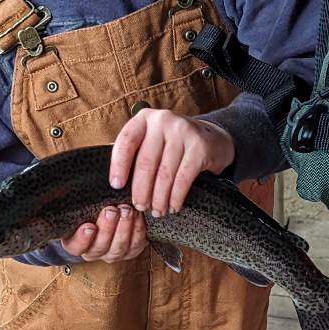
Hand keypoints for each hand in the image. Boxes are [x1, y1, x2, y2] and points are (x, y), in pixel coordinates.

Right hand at [60, 202, 148, 263]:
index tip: (88, 226)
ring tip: (127, 210)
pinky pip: (136, 243)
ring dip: (124, 228)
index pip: (76, 247)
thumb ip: (77, 203)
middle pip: (100, 247)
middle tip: (111, 211)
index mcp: (75, 243)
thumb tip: (76, 190)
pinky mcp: (131, 250)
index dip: (82, 239)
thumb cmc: (88, 209)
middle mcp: (94, 252)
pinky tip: (137, 215)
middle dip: (107, 228)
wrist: (104, 211)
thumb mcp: (78, 205)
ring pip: (119, 247)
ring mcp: (113, 253)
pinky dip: (138, 229)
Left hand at [110, 109, 235, 216]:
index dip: (119, 165)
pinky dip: (176, 196)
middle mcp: (163, 120)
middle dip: (141, 189)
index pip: (126, 141)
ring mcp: (183, 131)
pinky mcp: (200, 146)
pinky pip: (183, 178)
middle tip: (140, 206)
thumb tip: (117, 183)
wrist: (211, 138)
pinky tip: (173, 206)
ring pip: (165, 173)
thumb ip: (134, 152)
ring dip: (159, 198)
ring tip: (157, 211)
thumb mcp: (152, 139)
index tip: (116, 186)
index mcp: (145, 118)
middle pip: (146, 162)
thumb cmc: (173, 144)